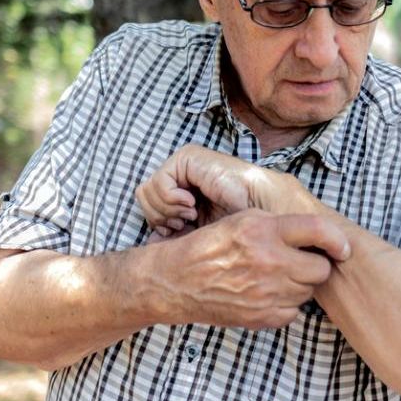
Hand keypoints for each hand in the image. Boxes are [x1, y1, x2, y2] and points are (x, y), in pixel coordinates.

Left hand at [135, 144, 307, 237]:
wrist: (257, 211)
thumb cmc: (233, 223)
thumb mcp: (196, 234)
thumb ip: (173, 236)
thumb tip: (149, 243)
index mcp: (180, 191)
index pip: (148, 206)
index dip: (158, 223)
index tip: (180, 231)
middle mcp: (178, 176)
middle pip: (144, 199)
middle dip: (161, 217)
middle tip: (186, 222)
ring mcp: (181, 165)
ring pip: (147, 191)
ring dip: (168, 209)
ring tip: (191, 213)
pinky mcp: (186, 158)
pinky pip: (159, 183)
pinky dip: (172, 200)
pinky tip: (192, 204)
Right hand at [152, 209, 350, 328]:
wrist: (179, 282)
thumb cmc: (211, 247)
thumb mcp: (242, 219)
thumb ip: (280, 224)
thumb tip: (317, 233)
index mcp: (264, 231)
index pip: (318, 231)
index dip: (336, 240)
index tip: (342, 247)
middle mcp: (269, 261)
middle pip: (320, 268)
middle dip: (312, 264)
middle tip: (296, 261)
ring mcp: (267, 293)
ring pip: (308, 291)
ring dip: (299, 284)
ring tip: (276, 276)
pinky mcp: (263, 317)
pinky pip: (294, 312)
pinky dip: (286, 304)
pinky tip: (267, 294)